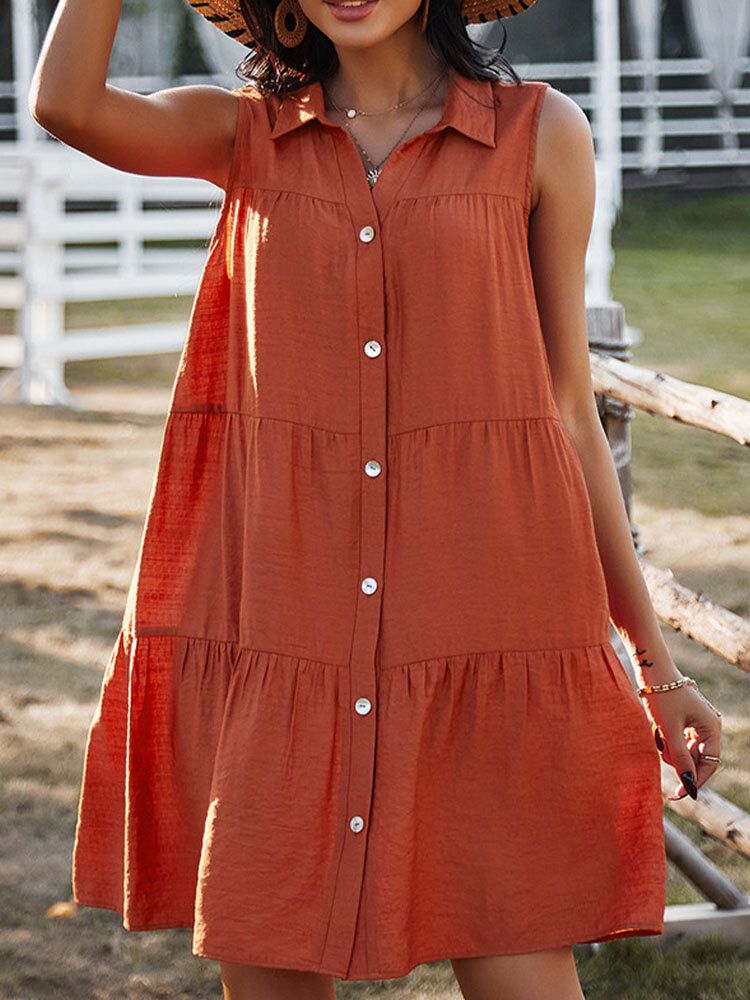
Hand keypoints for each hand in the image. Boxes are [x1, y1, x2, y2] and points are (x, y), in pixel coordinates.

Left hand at [642, 681, 721, 800]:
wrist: (650, 670)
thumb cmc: (661, 697)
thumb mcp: (669, 730)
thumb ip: (679, 758)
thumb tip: (688, 784)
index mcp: (711, 728)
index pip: (709, 764)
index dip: (694, 780)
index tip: (678, 794)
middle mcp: (708, 726)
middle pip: (695, 758)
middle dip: (676, 758)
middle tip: (661, 746)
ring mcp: (696, 723)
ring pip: (682, 750)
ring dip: (668, 747)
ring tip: (657, 729)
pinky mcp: (683, 720)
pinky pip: (675, 740)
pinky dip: (665, 739)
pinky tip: (656, 727)